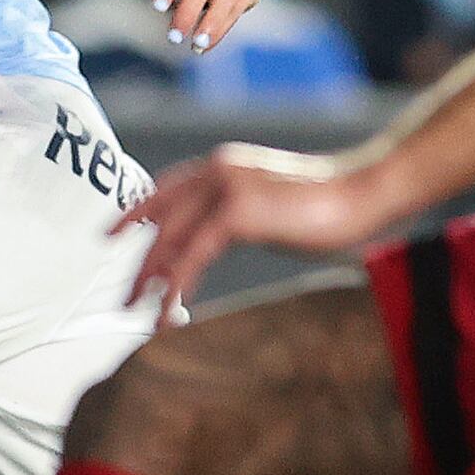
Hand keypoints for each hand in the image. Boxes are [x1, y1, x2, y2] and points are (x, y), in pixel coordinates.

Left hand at [122, 143, 401, 309]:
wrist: (363, 191)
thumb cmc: (331, 202)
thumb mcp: (273, 202)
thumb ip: (241, 212)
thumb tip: (220, 238)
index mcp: (224, 164)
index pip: (166, 190)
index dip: (136, 213)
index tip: (111, 234)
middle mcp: (217, 170)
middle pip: (161, 219)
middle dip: (140, 261)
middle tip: (124, 296)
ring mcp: (224, 188)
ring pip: (170, 239)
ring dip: (148, 279)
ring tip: (134, 310)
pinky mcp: (235, 213)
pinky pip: (192, 256)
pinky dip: (175, 286)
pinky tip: (168, 310)